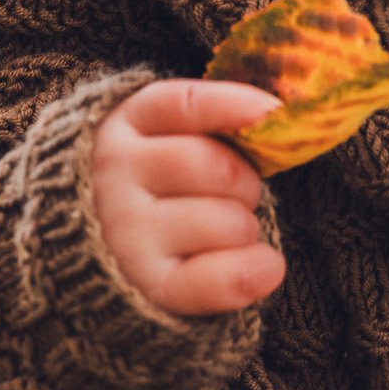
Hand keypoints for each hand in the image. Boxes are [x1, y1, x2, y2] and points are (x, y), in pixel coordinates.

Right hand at [92, 80, 287, 315]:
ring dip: (245, 227)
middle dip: (245, 181)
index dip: (234, 105)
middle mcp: (116, 175)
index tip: (273, 112)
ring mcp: (127, 233)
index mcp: (129, 124)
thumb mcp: (175, 136)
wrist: (110, 249)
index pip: (185, 104)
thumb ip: (218, 122)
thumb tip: (278, 115)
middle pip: (216, 167)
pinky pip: (221, 279)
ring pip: (227, 222)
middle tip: (238, 194)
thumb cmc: (164, 181)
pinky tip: (265, 266)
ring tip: (226, 230)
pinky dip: (254, 271)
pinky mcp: (149, 285)